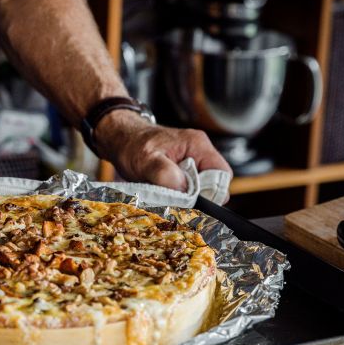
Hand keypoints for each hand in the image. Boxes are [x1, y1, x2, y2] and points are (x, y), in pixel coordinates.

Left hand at [95, 110, 232, 196]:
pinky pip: (190, 190)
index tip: (193, 203)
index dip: (212, 192)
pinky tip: (165, 196)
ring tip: (167, 198)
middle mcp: (200, 153)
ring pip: (202, 190)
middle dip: (198, 198)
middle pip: (214, 184)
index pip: (222, 174)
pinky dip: (179, 197)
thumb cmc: (133, 145)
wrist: (121, 141)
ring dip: (187, 199)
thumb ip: (165, 174)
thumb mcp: (145, 160)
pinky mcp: (184, 173)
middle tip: (176, 203)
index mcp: (197, 145)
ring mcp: (193, 163)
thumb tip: (185, 191)